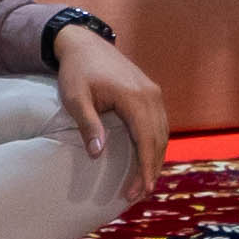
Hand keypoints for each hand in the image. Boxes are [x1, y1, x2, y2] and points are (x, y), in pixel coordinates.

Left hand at [50, 22, 172, 179]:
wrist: (84, 43)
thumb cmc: (77, 71)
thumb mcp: (76, 98)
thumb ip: (88, 125)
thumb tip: (98, 154)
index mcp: (134, 97)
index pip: (146, 140)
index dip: (145, 168)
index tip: (141, 190)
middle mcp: (150, 95)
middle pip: (158, 140)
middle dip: (151, 169)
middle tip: (139, 194)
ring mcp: (153, 92)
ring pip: (163, 133)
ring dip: (155, 159)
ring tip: (144, 183)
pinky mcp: (150, 92)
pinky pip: (160, 123)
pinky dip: (156, 144)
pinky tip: (147, 159)